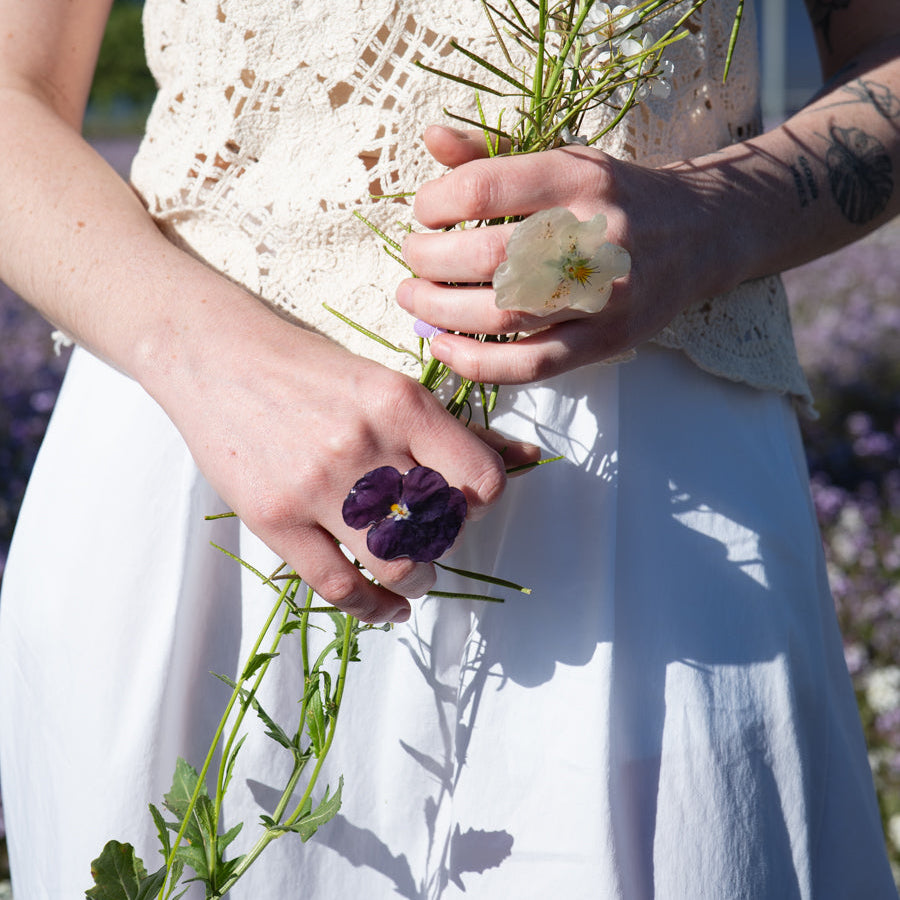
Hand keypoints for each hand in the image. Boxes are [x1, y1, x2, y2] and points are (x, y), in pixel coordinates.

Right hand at [143, 279, 539, 623]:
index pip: (480, 479)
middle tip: (433, 536)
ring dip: (418, 579)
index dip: (482, 499)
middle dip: (446, 541)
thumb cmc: (307, 368)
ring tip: (414, 574)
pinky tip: (386, 609)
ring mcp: (317, 486)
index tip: (465, 501)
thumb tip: (527, 456)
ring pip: (397, 564)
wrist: (216, 358)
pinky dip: (372, 609)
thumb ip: (452, 427)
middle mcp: (365, 445)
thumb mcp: (384, 382)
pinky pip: (339, 586)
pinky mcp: (274, 518)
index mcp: (400, 403)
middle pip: (441, 526)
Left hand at [397, 125, 735, 384]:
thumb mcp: (566, 160)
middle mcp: (595, 236)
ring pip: (504, 314)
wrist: (701, 235)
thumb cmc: (618, 197)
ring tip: (413, 299)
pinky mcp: (606, 342)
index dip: (437, 202)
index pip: (486, 188)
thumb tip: (431, 140)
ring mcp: (603, 296)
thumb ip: (495, 154)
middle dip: (429, 260)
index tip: (425, 212)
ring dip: (441, 311)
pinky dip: (476, 362)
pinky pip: (529, 364)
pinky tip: (442, 346)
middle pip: (488, 256)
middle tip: (411, 259)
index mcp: (581, 179)